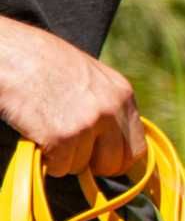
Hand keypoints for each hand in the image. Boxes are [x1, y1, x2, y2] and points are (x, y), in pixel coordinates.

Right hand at [0, 18, 147, 176]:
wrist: (10, 53)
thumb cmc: (42, 62)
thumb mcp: (89, 77)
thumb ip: (106, 105)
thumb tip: (112, 139)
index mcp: (122, 95)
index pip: (136, 147)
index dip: (116, 158)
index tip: (99, 159)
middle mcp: (111, 110)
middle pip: (115, 163)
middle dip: (92, 164)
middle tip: (70, 152)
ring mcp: (87, 124)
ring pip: (82, 166)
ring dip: (63, 158)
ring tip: (47, 128)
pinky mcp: (61, 137)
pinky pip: (59, 167)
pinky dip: (47, 159)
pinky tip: (37, 135)